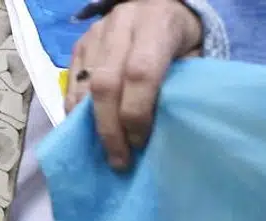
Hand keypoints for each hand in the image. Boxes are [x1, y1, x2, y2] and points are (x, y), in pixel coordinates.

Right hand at [65, 0, 203, 169]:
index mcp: (157, 24)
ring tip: (104, 152)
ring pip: (84, 86)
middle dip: (110, 129)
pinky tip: (89, 132)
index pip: (139, 73)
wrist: (160, 6)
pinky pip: (71, 85)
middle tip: (119, 160)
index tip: (141, 143)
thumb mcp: (193, 59)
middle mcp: (122, 24)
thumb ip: (177, 88)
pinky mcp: (80, 44)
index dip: (137, 114)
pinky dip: (78, 113)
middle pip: (105, 84)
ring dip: (91, 126)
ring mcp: (96, 33)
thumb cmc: (182, 40)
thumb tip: (157, 132)